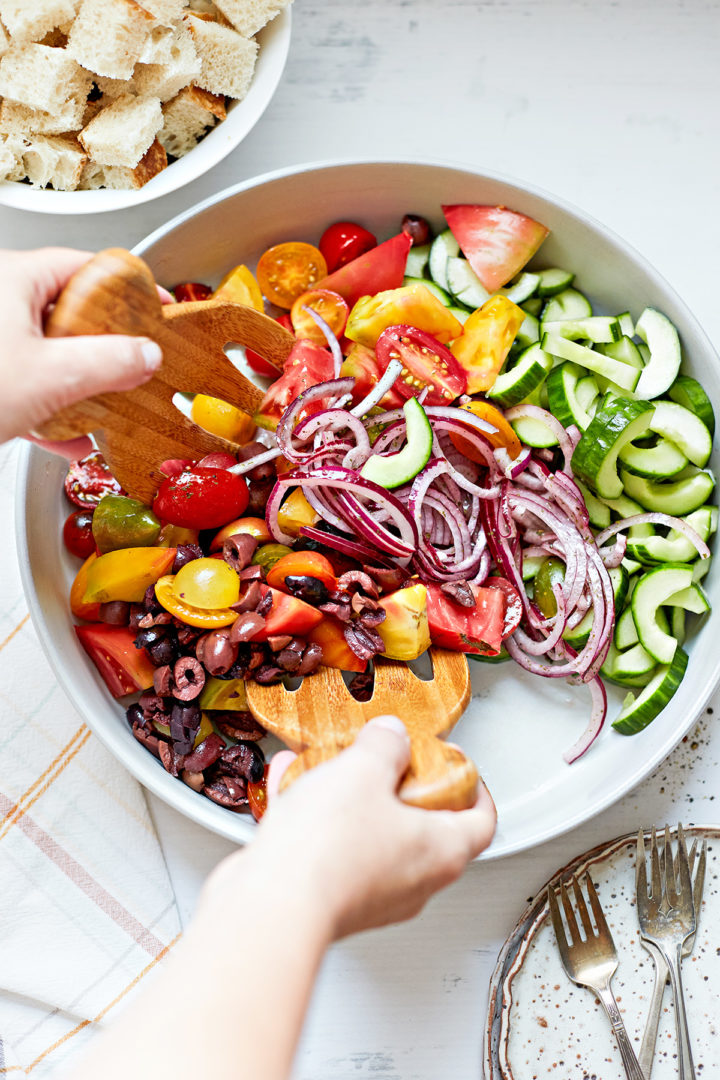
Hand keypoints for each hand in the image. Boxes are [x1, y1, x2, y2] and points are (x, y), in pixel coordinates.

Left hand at [0, 247, 164, 444]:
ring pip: (47, 353)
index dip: (129, 289)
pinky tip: (66, 437)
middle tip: (133, 367)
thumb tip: (144, 354)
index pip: (86, 267)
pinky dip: (48, 406)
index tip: (157, 307)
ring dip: (78, 386)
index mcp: (12, 279)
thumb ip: (108, 363)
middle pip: (69, 314)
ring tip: (103, 410)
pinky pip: (24, 381)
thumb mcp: (50, 377)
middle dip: (104, 350)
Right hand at [203, 716, 495, 941]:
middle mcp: (413, 881)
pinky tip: (290, 782)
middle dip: (401, 785)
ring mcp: (371, 895)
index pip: (482, 822)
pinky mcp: (331, 899)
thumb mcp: (363, 770)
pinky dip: (315, 814)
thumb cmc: (328, 853)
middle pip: (423, 825)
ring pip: (371, 834)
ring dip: (350, 795)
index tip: (458, 767)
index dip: (475, 789)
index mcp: (441, 851)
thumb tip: (392, 735)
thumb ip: (384, 745)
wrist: (270, 906)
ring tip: (327, 763)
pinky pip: (331, 848)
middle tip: (388, 760)